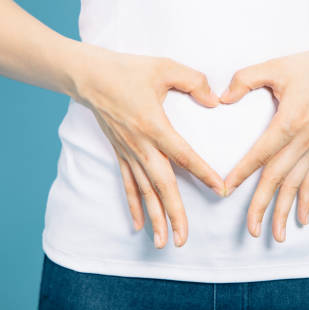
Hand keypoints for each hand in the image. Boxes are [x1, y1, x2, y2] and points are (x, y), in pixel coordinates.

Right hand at [71, 43, 225, 248]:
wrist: (88, 76)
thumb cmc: (127, 70)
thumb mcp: (164, 67)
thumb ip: (194, 81)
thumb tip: (214, 100)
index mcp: (154, 125)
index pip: (183, 155)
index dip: (203, 173)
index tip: (220, 189)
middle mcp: (140, 145)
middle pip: (161, 185)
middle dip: (174, 213)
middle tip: (183, 239)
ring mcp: (128, 152)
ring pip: (144, 191)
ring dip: (154, 217)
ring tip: (164, 242)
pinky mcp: (120, 152)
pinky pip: (128, 184)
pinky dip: (134, 204)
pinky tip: (139, 224)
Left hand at [219, 42, 308, 242]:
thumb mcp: (276, 66)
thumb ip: (246, 79)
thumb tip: (222, 97)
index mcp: (289, 121)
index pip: (261, 152)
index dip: (242, 172)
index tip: (226, 189)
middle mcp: (303, 141)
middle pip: (278, 178)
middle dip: (263, 205)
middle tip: (251, 230)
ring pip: (296, 185)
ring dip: (284, 211)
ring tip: (275, 235)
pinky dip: (307, 200)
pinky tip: (303, 220)